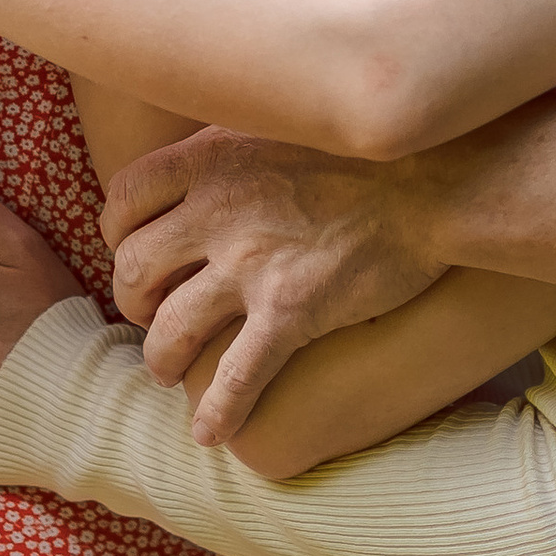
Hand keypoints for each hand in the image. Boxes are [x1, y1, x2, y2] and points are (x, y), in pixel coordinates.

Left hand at [102, 129, 447, 445]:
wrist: (437, 179)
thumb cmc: (364, 153)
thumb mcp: (282, 122)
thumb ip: (233, 148)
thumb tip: (200, 169)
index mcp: (212, 157)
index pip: (125, 198)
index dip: (118, 232)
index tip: (135, 248)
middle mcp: (220, 209)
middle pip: (135, 268)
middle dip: (134, 300)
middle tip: (152, 313)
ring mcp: (253, 263)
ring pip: (170, 330)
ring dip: (160, 359)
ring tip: (170, 370)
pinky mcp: (291, 310)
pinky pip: (235, 377)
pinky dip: (216, 412)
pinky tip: (211, 432)